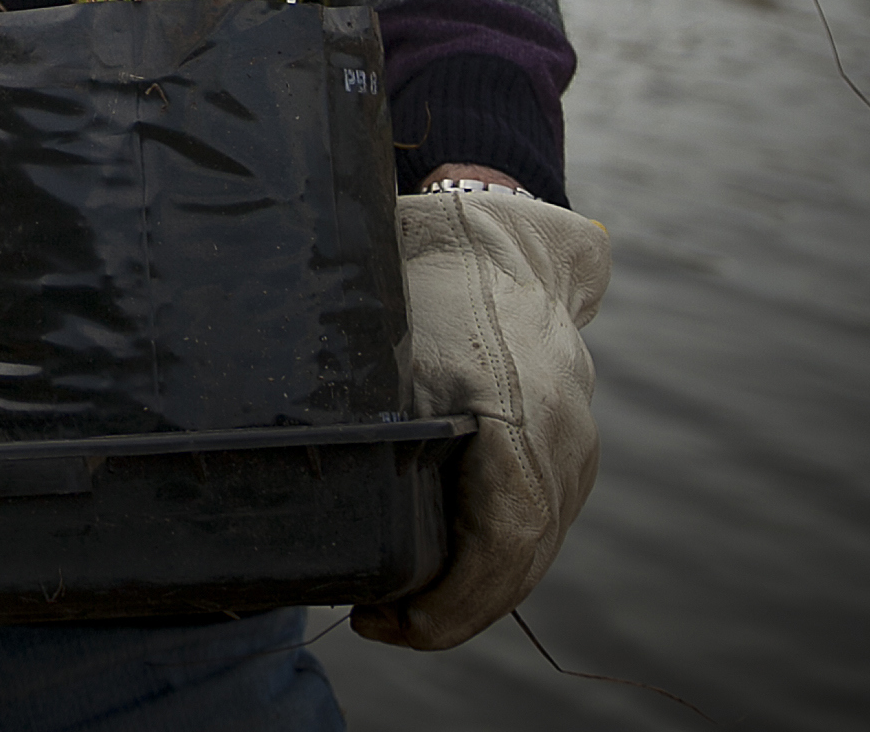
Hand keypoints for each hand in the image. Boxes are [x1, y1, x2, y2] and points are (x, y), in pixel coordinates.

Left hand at [355, 186, 612, 649]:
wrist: (496, 245)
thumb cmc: (427, 289)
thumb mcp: (384, 350)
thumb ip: (365, 424)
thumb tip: (291, 491)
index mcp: (519, 415)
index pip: (501, 544)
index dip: (448, 601)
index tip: (386, 622)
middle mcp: (563, 442)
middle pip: (520, 563)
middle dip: (450, 611)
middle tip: (378, 623)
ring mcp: (578, 450)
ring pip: (534, 552)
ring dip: (472, 592)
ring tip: (400, 607)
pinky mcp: (574, 453)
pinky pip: (540, 527)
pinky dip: (494, 561)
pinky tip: (441, 569)